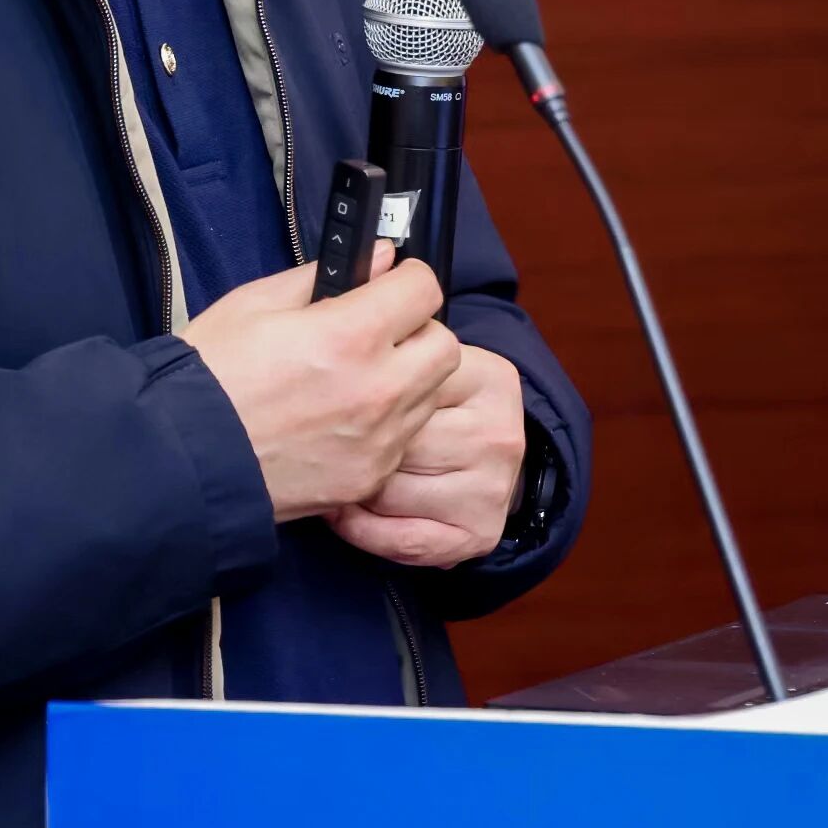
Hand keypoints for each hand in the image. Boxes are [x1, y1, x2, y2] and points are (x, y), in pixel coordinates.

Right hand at [179, 250, 458, 521]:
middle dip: (418, 330)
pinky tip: (345, 417)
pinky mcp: (368, 477)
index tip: (390, 283)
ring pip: (430, 394)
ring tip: (358, 376)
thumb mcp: (255, 303)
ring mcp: (377, 440)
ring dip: (408, 377)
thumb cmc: (207, 380)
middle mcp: (376, 389)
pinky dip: (388, 424)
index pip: (424, 289)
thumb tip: (377, 259)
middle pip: (444, 345)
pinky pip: (404, 438)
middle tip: (380, 331)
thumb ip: (324, 276)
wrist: (178, 462)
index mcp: (349, 336)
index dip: (406, 279)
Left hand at [330, 340, 525, 569]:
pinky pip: (401, 539)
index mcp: (489, 375)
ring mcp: (494, 487)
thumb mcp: (417, 350)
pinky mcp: (481, 533)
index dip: (359, 388)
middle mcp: (500, 432)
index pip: (406, 379)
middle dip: (356, 440)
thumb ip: (381, 322)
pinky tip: (345, 511)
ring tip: (335, 468)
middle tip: (328, 435)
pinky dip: (363, 530)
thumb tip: (338, 288)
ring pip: (389, 492)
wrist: (480, 451)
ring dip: (352, 486)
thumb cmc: (429, 397)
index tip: (333, 389)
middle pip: (395, 440)